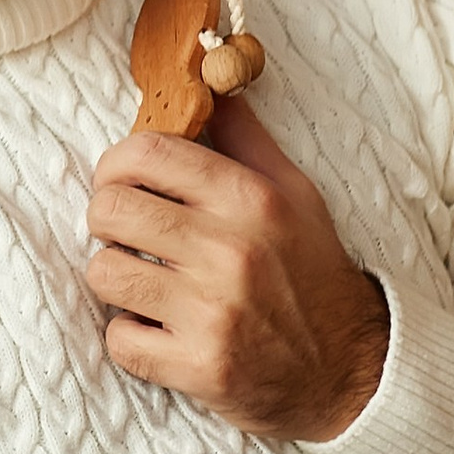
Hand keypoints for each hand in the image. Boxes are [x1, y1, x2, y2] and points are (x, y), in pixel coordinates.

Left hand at [86, 100, 388, 439]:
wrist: (350, 369)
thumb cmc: (313, 274)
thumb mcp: (295, 194)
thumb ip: (246, 139)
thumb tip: (210, 84)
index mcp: (251, 200)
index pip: (146, 153)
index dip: (115, 163)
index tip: (120, 180)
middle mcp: (230, 252)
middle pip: (110, 210)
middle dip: (107, 219)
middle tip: (129, 233)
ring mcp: (212, 313)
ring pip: (103, 273)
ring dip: (116, 278)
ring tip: (145, 282)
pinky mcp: (198, 367)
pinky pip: (118, 340)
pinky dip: (130, 337)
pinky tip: (159, 329)